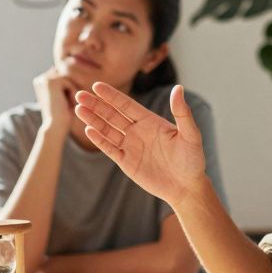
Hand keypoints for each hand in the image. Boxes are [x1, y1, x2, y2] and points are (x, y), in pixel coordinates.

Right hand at [33, 67, 80, 129]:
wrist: (55, 128)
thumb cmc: (61, 117)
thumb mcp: (63, 97)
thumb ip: (64, 85)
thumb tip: (67, 73)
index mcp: (40, 82)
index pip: (63, 77)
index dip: (68, 90)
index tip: (62, 104)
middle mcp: (40, 79)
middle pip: (67, 76)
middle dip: (69, 90)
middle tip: (63, 105)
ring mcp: (44, 79)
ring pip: (68, 79)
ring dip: (71, 93)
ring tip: (64, 105)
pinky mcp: (50, 81)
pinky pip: (69, 82)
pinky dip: (71, 94)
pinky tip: (65, 103)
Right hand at [74, 83, 206, 206]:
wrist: (187, 187)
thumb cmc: (192, 159)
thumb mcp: (190, 135)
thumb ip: (182, 113)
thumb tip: (178, 88)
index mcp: (150, 121)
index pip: (126, 105)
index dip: (111, 96)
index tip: (97, 86)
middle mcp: (137, 131)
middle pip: (112, 115)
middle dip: (96, 105)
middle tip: (79, 95)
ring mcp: (130, 147)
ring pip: (107, 130)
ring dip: (93, 120)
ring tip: (79, 109)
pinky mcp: (126, 162)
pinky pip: (110, 149)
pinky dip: (99, 140)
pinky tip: (89, 130)